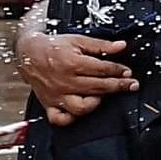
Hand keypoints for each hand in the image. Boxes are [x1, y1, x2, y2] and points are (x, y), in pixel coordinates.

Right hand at [18, 29, 132, 124]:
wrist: (29, 52)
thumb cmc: (54, 46)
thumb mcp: (78, 40)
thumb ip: (101, 45)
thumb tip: (122, 46)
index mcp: (72, 63)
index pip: (102, 69)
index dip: (119, 71)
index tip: (129, 73)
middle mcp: (65, 81)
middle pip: (97, 87)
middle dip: (118, 86)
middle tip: (131, 85)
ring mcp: (57, 95)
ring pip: (80, 107)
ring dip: (95, 103)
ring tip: (102, 95)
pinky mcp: (49, 104)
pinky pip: (60, 119)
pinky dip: (70, 118)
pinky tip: (80, 111)